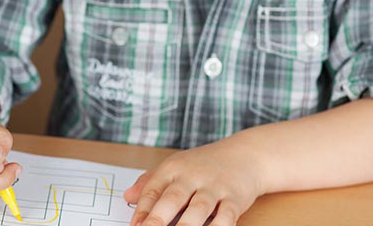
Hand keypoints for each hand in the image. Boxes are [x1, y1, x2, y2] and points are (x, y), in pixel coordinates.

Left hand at [123, 138, 268, 225]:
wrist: (246, 155)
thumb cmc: (204, 165)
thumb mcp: (175, 167)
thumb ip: (151, 182)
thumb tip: (127, 197)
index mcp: (173, 168)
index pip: (153, 190)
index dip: (142, 209)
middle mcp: (193, 176)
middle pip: (173, 198)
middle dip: (158, 218)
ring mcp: (215, 187)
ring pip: (198, 209)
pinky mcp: (235, 199)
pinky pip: (226, 216)